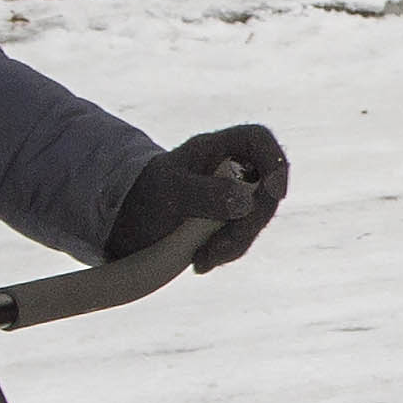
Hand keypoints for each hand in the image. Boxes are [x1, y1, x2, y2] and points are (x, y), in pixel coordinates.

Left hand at [111, 122, 287, 270]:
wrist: (128, 221)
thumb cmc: (146, 193)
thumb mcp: (171, 191)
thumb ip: (205, 193)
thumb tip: (243, 201)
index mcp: (218, 146)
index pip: (259, 140)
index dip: (274, 162)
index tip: (275, 192)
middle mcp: (232, 168)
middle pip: (265, 189)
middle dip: (248, 223)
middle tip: (219, 247)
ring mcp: (234, 195)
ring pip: (256, 220)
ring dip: (235, 244)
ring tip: (201, 259)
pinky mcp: (230, 221)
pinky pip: (242, 238)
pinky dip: (225, 253)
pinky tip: (200, 262)